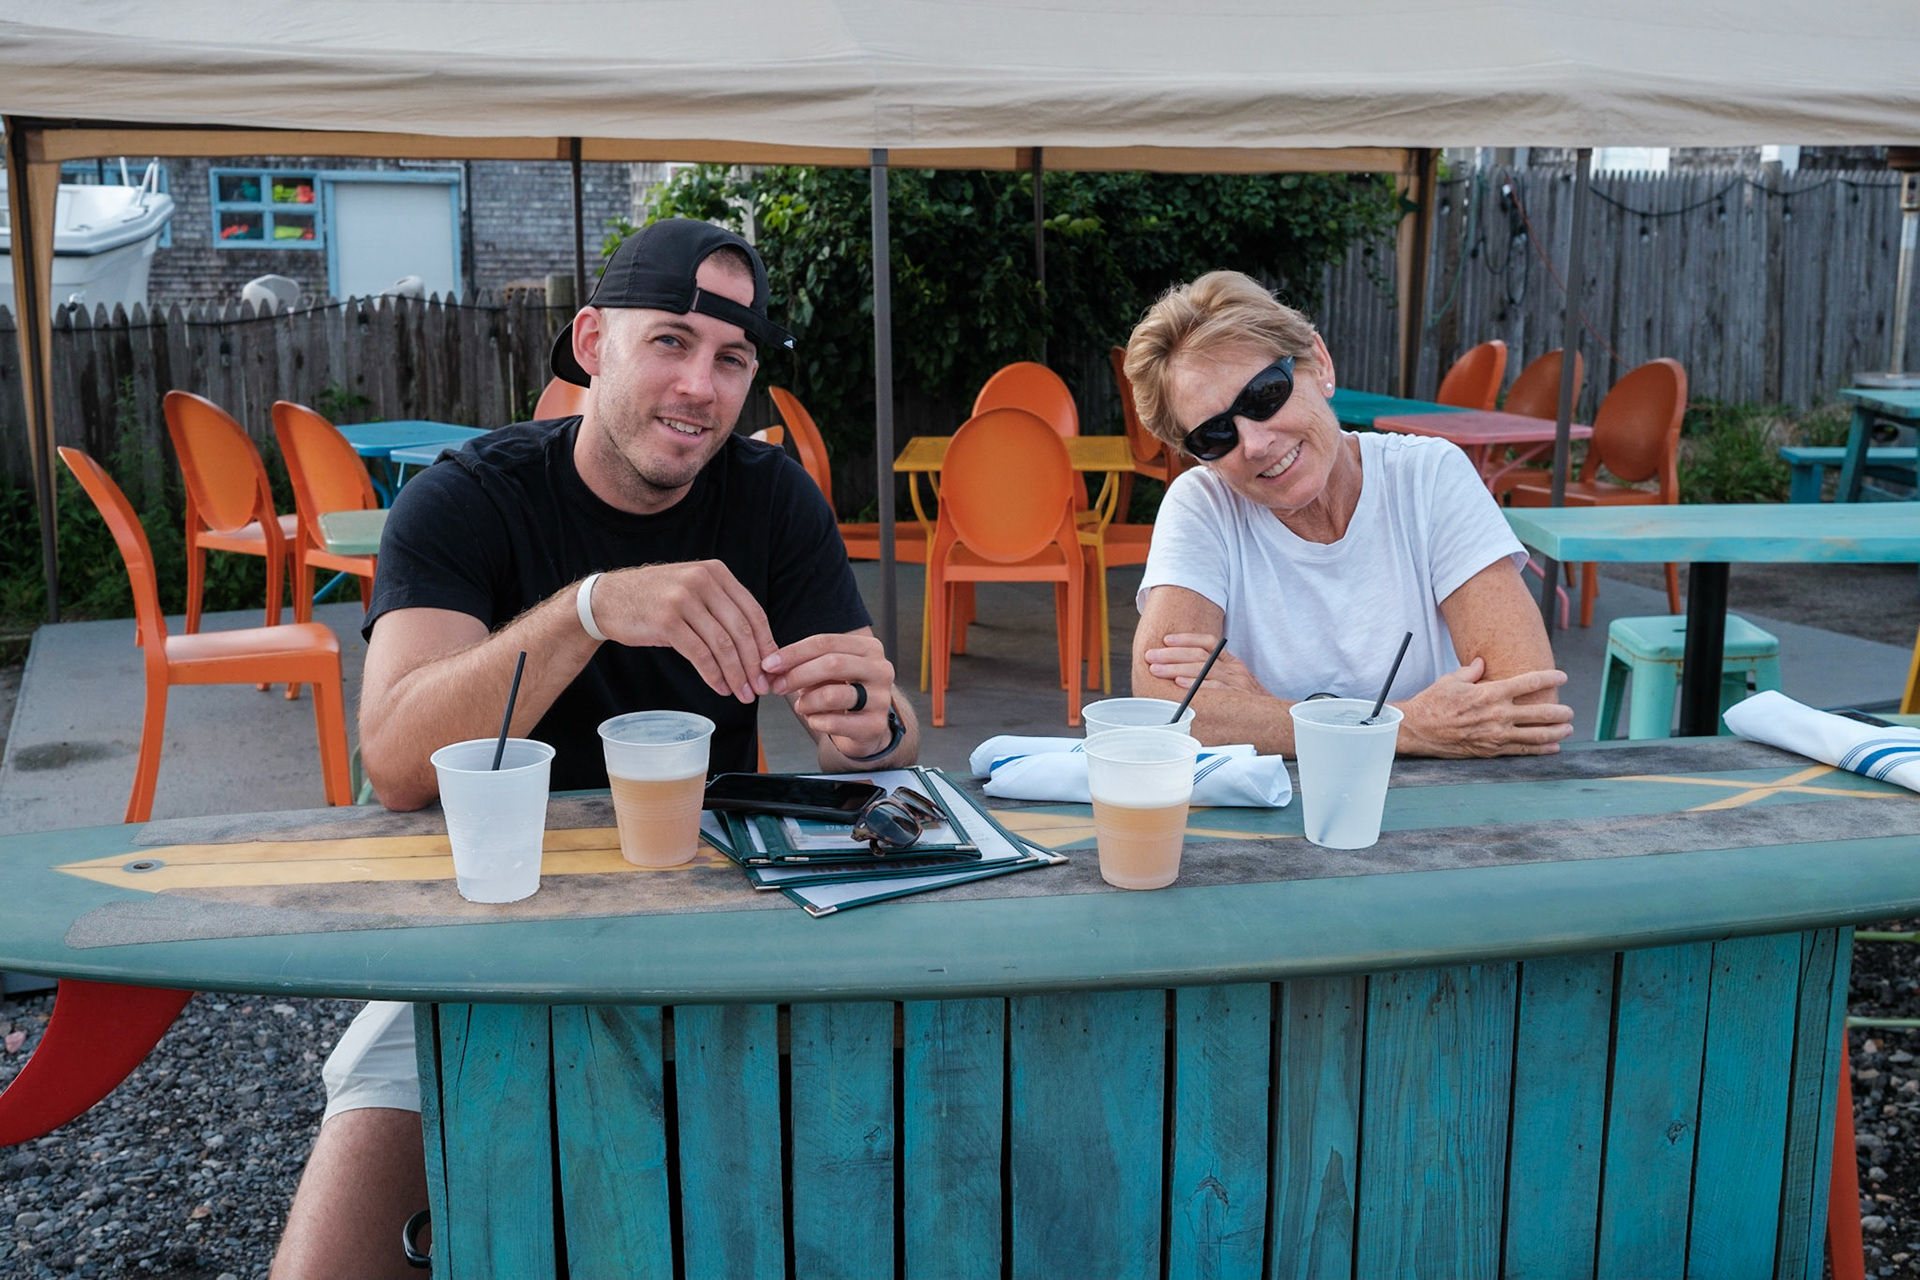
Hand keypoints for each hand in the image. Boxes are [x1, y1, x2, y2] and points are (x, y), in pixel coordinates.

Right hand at [588, 562, 776, 701]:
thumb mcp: (693, 591)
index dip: (766, 644)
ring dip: (736, 674)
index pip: (753, 612)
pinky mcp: (666, 620)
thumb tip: (757, 649)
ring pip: (722, 644)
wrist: (607, 599)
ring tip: (742, 693)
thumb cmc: (655, 600)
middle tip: (761, 688)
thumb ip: (722, 609)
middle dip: (754, 664)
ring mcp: (683, 599)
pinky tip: (719, 687)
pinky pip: (699, 653)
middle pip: (741, 630)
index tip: (772, 669)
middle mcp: (702, 581)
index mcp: (716, 572)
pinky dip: (713, 674)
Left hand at [764, 632, 897, 757]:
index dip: (793, 652)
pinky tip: (814, 719)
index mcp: (868, 648)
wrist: (866, 727)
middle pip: (832, 664)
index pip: (826, 642)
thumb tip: (772, 667)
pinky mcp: (874, 726)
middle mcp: (880, 669)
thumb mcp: (825, 672)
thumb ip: (803, 664)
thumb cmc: (842, 692)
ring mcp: (881, 698)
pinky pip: (834, 722)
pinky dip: (815, 721)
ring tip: (802, 706)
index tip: (769, 664)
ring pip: (832, 694)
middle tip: (777, 686)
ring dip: (807, 702)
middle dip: (797, 675)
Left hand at [1143, 633, 1269, 696]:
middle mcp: (1233, 669)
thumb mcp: (1235, 683)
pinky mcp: (1237, 697)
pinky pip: (1214, 688)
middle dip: (1171, 655)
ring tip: (1156, 669)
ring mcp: (1236, 682)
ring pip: (1202, 669)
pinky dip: (1196, 684)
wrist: (1277, 718)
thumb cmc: (1248, 703)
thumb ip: (1215, 676)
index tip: (1166, 640)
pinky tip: (1179, 684)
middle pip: (1198, 655)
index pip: (1207, 643)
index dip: (1186, 639)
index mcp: (1232, 662)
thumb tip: (1181, 675)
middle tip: (1150, 657)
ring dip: (1175, 668)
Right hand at [1395, 658, 1574, 756]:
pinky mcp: (1491, 750)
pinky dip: (1540, 750)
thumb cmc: (1433, 702)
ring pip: (1536, 735)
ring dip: (1556, 732)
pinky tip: (1553, 747)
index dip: (1549, 678)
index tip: (1562, 677)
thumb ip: (1471, 671)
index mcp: (1490, 692)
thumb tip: (1481, 662)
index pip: (1528, 683)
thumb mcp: (1452, 680)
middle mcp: (1497, 714)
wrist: (1418, 729)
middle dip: (1560, 711)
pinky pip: (1522, 750)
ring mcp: (1496, 734)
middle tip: (1569, 710)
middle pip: (1540, 712)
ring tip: (1568, 728)